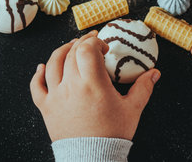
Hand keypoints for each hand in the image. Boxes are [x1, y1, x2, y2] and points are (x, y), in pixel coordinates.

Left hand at [30, 31, 160, 141]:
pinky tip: (42, 67)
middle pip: (71, 53)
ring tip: (70, 47)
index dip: (95, 42)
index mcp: (92, 84)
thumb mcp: (132, 110)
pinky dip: (38, 74)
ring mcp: (56, 96)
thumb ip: (143, 88)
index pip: (87, 50)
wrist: (92, 159)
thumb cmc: (112, 134)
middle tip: (91, 41)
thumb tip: (154, 73)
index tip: (103, 47)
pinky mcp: (46, 108)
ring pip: (52, 64)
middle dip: (82, 43)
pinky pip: (36, 87)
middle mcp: (71, 86)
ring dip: (61, 51)